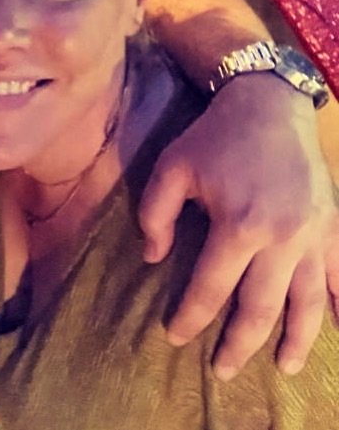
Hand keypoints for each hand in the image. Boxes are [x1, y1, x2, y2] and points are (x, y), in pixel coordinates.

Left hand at [139, 73, 337, 379]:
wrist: (268, 104)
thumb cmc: (214, 137)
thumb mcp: (171, 167)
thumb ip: (155, 214)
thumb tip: (154, 258)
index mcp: (239, 225)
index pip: (210, 287)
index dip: (190, 316)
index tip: (174, 335)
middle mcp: (282, 239)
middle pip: (261, 307)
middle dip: (239, 344)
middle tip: (222, 370)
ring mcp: (314, 236)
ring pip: (308, 303)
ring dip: (294, 340)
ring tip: (281, 368)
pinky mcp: (332, 227)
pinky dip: (338, 306)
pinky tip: (334, 329)